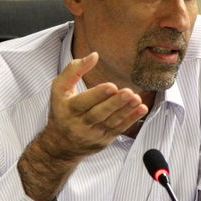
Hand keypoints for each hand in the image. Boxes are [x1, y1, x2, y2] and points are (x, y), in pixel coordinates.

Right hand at [18, 52, 147, 200]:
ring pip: (111, 122)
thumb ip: (74, 70)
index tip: (112, 86)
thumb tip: (94, 55)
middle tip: (129, 93)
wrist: (60, 145)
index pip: (83, 102)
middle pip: (99, 114)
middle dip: (115, 104)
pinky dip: (131, 120)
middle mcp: (80, 124)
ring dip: (126, 111)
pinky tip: (141, 109)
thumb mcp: (59, 89)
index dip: (97, 95)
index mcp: (68, 109)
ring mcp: (93, 134)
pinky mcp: (104, 140)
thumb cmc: (61, 110)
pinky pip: (119, 130)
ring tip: (137, 99)